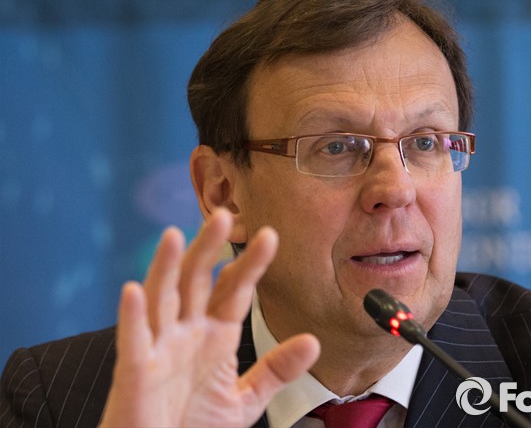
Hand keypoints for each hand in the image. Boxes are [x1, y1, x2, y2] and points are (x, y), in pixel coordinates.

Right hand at [99, 209, 319, 426]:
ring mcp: (159, 348)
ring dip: (167, 267)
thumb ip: (275, 370)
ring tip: (176, 236)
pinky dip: (132, 316)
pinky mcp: (135, 372)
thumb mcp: (244, 400)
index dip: (250, 264)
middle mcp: (186, 334)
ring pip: (162, 299)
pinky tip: (134, 290)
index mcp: (214, 336)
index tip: (270, 236)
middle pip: (196, 281)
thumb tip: (312, 341)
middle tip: (223, 216)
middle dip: (208, 249)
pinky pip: (133, 340)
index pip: (234, 291)